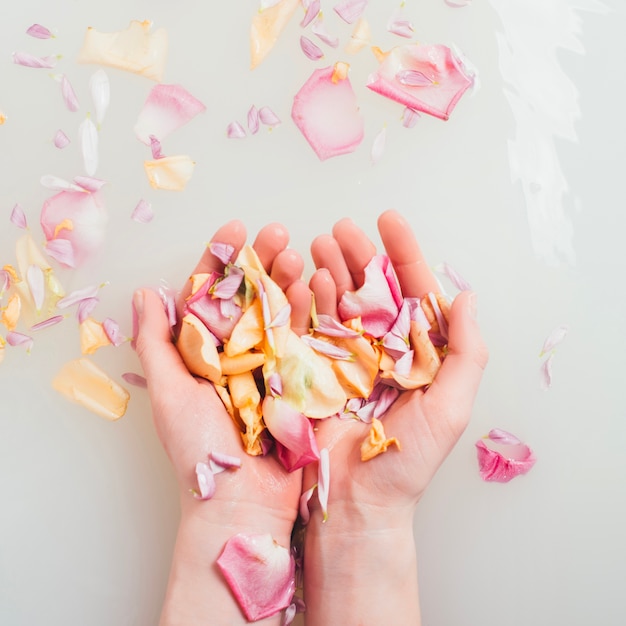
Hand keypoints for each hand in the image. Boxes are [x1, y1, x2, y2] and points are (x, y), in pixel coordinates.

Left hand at [133, 221, 309, 624]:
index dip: (221, 260)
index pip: (208, 294)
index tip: (235, 229)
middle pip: (248, 296)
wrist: (243, 503)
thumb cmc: (200, 453)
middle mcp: (235, 354)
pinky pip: (304, 339)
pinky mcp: (298, 380)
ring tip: (298, 253)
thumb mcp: (171, 393)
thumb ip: (157, 343)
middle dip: (262, 261)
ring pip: (278, 312)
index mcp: (200, 353)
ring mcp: (268, 365)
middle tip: (277, 232)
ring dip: (288, 280)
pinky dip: (310, 312)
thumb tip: (145, 293)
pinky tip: (316, 287)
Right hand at [302, 210, 487, 624]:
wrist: (357, 503)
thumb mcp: (449, 407)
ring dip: (329, 268)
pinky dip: (306, 300)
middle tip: (342, 228)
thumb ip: (466, 352)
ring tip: (318, 242)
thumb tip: (468, 297)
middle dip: (358, 255)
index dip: (403, 253)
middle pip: (370, 288)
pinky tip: (304, 279)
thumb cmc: (406, 460)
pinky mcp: (312, 370)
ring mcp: (344, 357)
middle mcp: (380, 348)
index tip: (388, 219)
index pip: (411, 291)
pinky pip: (309, 327)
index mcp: (417, 351)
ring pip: (337, 300)